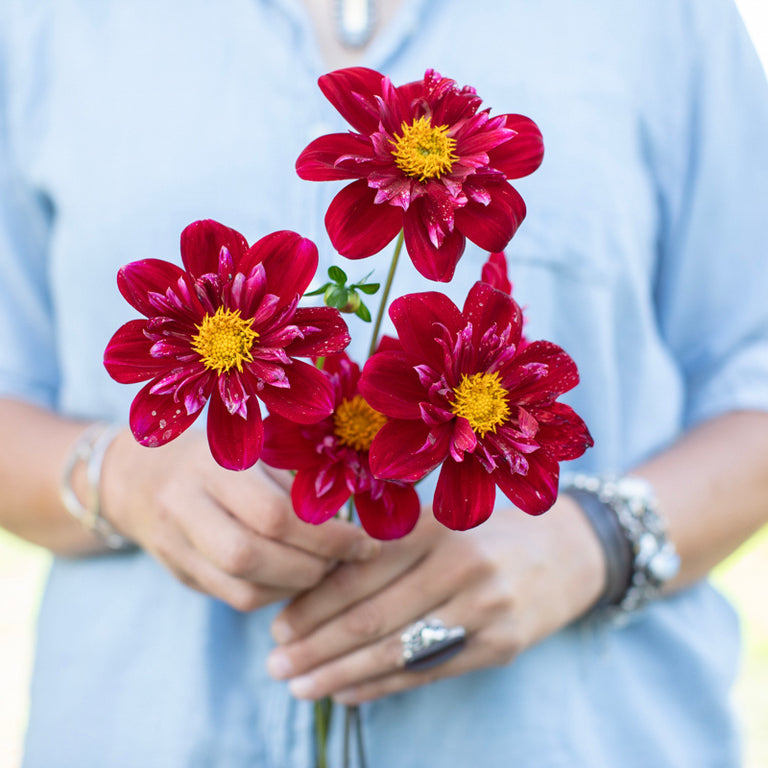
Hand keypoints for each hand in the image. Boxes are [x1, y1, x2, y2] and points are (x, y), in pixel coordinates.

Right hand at [100, 428, 378, 610]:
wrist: (136, 474)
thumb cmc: (213, 452)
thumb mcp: (250, 446)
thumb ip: (293, 473)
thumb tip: (355, 505)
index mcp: (212, 463)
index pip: (273, 513)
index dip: (326, 535)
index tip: (365, 541)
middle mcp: (185, 504)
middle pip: (251, 556)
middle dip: (311, 566)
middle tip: (346, 559)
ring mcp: (174, 544)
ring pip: (241, 589)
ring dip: (296, 587)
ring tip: (325, 568)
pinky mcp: (177, 572)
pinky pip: (232, 598)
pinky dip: (274, 596)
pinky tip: (296, 578)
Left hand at [266, 496, 604, 702]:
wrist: (569, 551)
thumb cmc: (487, 532)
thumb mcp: (442, 521)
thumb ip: (387, 543)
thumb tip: (312, 582)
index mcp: (436, 525)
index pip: (360, 571)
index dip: (314, 602)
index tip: (277, 624)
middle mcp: (461, 564)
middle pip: (373, 616)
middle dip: (316, 645)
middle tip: (275, 664)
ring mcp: (486, 608)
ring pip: (396, 651)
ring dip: (340, 674)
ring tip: (299, 685)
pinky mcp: (502, 645)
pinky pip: (429, 672)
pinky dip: (382, 686)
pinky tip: (347, 694)